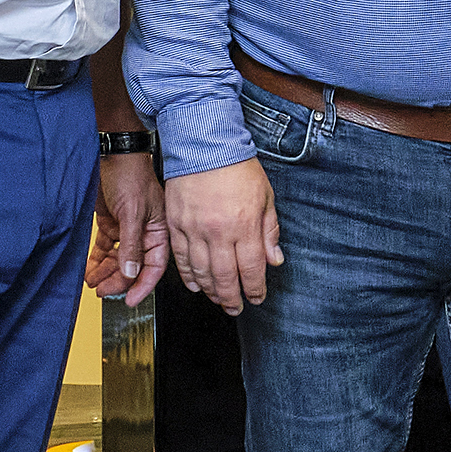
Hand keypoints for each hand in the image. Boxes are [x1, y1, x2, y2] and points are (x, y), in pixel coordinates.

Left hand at [86, 155, 168, 306]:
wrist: (111, 153)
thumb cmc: (130, 173)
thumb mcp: (132, 212)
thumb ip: (132, 244)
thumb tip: (131, 272)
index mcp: (159, 230)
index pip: (154, 266)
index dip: (143, 286)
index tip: (129, 300)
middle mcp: (144, 232)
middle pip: (133, 266)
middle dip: (118, 281)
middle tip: (102, 291)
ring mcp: (127, 229)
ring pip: (118, 260)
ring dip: (105, 272)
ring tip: (93, 282)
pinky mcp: (111, 224)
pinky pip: (105, 248)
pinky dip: (97, 260)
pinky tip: (89, 269)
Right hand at [167, 158, 282, 313]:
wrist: (204, 144)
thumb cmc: (237, 166)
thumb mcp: (265, 197)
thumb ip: (269, 231)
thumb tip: (274, 260)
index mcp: (245, 225)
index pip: (251, 269)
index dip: (255, 289)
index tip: (256, 297)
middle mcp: (219, 232)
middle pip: (225, 278)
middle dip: (232, 298)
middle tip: (235, 308)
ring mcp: (194, 229)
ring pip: (201, 273)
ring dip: (211, 291)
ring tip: (218, 299)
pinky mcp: (176, 224)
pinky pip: (180, 258)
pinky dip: (187, 276)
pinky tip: (195, 284)